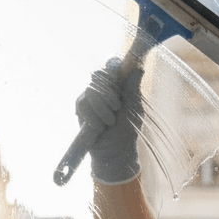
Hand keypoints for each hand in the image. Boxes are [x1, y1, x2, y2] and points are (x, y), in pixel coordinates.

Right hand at [75, 59, 142, 184]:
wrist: (115, 151)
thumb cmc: (127, 130)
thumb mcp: (134, 109)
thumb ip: (133, 89)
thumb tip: (139, 68)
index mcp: (117, 85)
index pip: (111, 67)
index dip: (112, 70)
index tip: (118, 82)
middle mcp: (102, 88)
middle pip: (99, 75)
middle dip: (109, 93)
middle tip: (117, 108)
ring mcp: (89, 97)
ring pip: (91, 90)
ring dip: (102, 108)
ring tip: (109, 122)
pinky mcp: (80, 108)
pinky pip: (83, 104)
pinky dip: (93, 117)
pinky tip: (99, 128)